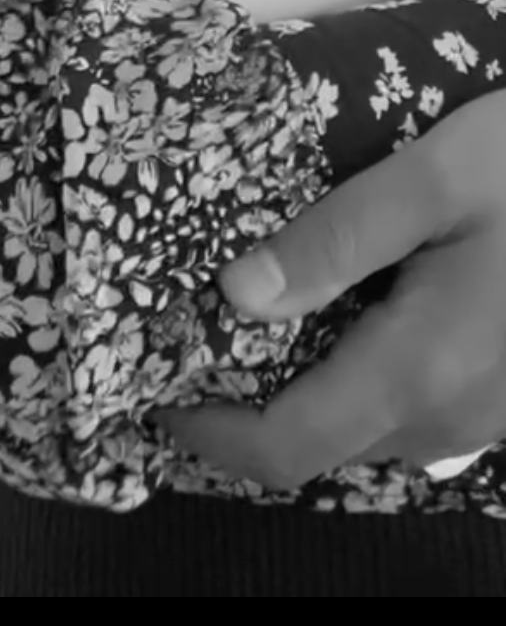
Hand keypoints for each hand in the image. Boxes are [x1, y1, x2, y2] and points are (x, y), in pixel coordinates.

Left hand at [154, 85, 505, 490]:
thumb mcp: (436, 177)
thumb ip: (335, 238)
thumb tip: (237, 294)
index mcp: (419, 371)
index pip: (284, 448)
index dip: (208, 433)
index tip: (156, 387)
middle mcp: (451, 419)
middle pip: (319, 447)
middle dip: (247, 407)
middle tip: (193, 334)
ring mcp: (486, 417)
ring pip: (366, 431)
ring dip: (303, 392)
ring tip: (255, 315)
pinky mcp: (504, 396)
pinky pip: (409, 410)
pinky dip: (356, 378)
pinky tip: (341, 310)